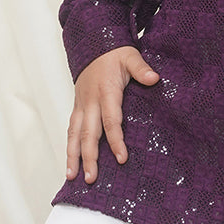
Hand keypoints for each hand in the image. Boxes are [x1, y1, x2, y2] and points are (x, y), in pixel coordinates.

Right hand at [66, 46, 158, 183]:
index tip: (121, 158)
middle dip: (89, 157)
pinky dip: (69, 146)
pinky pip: (71, 129)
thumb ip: (141, 68)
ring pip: (74, 134)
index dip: (116, 140)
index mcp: (106, 92)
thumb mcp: (130, 56)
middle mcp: (90, 101)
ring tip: (72, 177)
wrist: (94, 45)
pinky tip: (70, 161)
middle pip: (88, 133)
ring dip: (73, 156)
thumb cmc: (114, 53)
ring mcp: (81, 105)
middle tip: (91, 178)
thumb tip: (154, 78)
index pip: (111, 121)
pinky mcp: (77, 106)